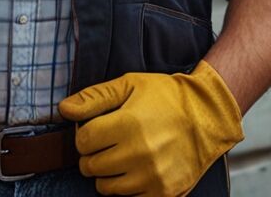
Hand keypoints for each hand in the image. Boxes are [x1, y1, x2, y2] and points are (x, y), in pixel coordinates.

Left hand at [58, 59, 243, 195]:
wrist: (206, 115)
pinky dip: (128, 186)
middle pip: (90, 166)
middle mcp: (138, 153)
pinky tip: (139, 167)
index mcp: (128, 123)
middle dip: (95, 153)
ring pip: (105, 187)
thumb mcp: (130, 85)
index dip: (87, 133)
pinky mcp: (161, 193)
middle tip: (112, 140)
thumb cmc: (166, 97)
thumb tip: (64, 109)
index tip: (99, 128)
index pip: (83, 141)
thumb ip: (95, 97)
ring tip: (125, 154)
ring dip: (109, 173)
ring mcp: (150, 176)